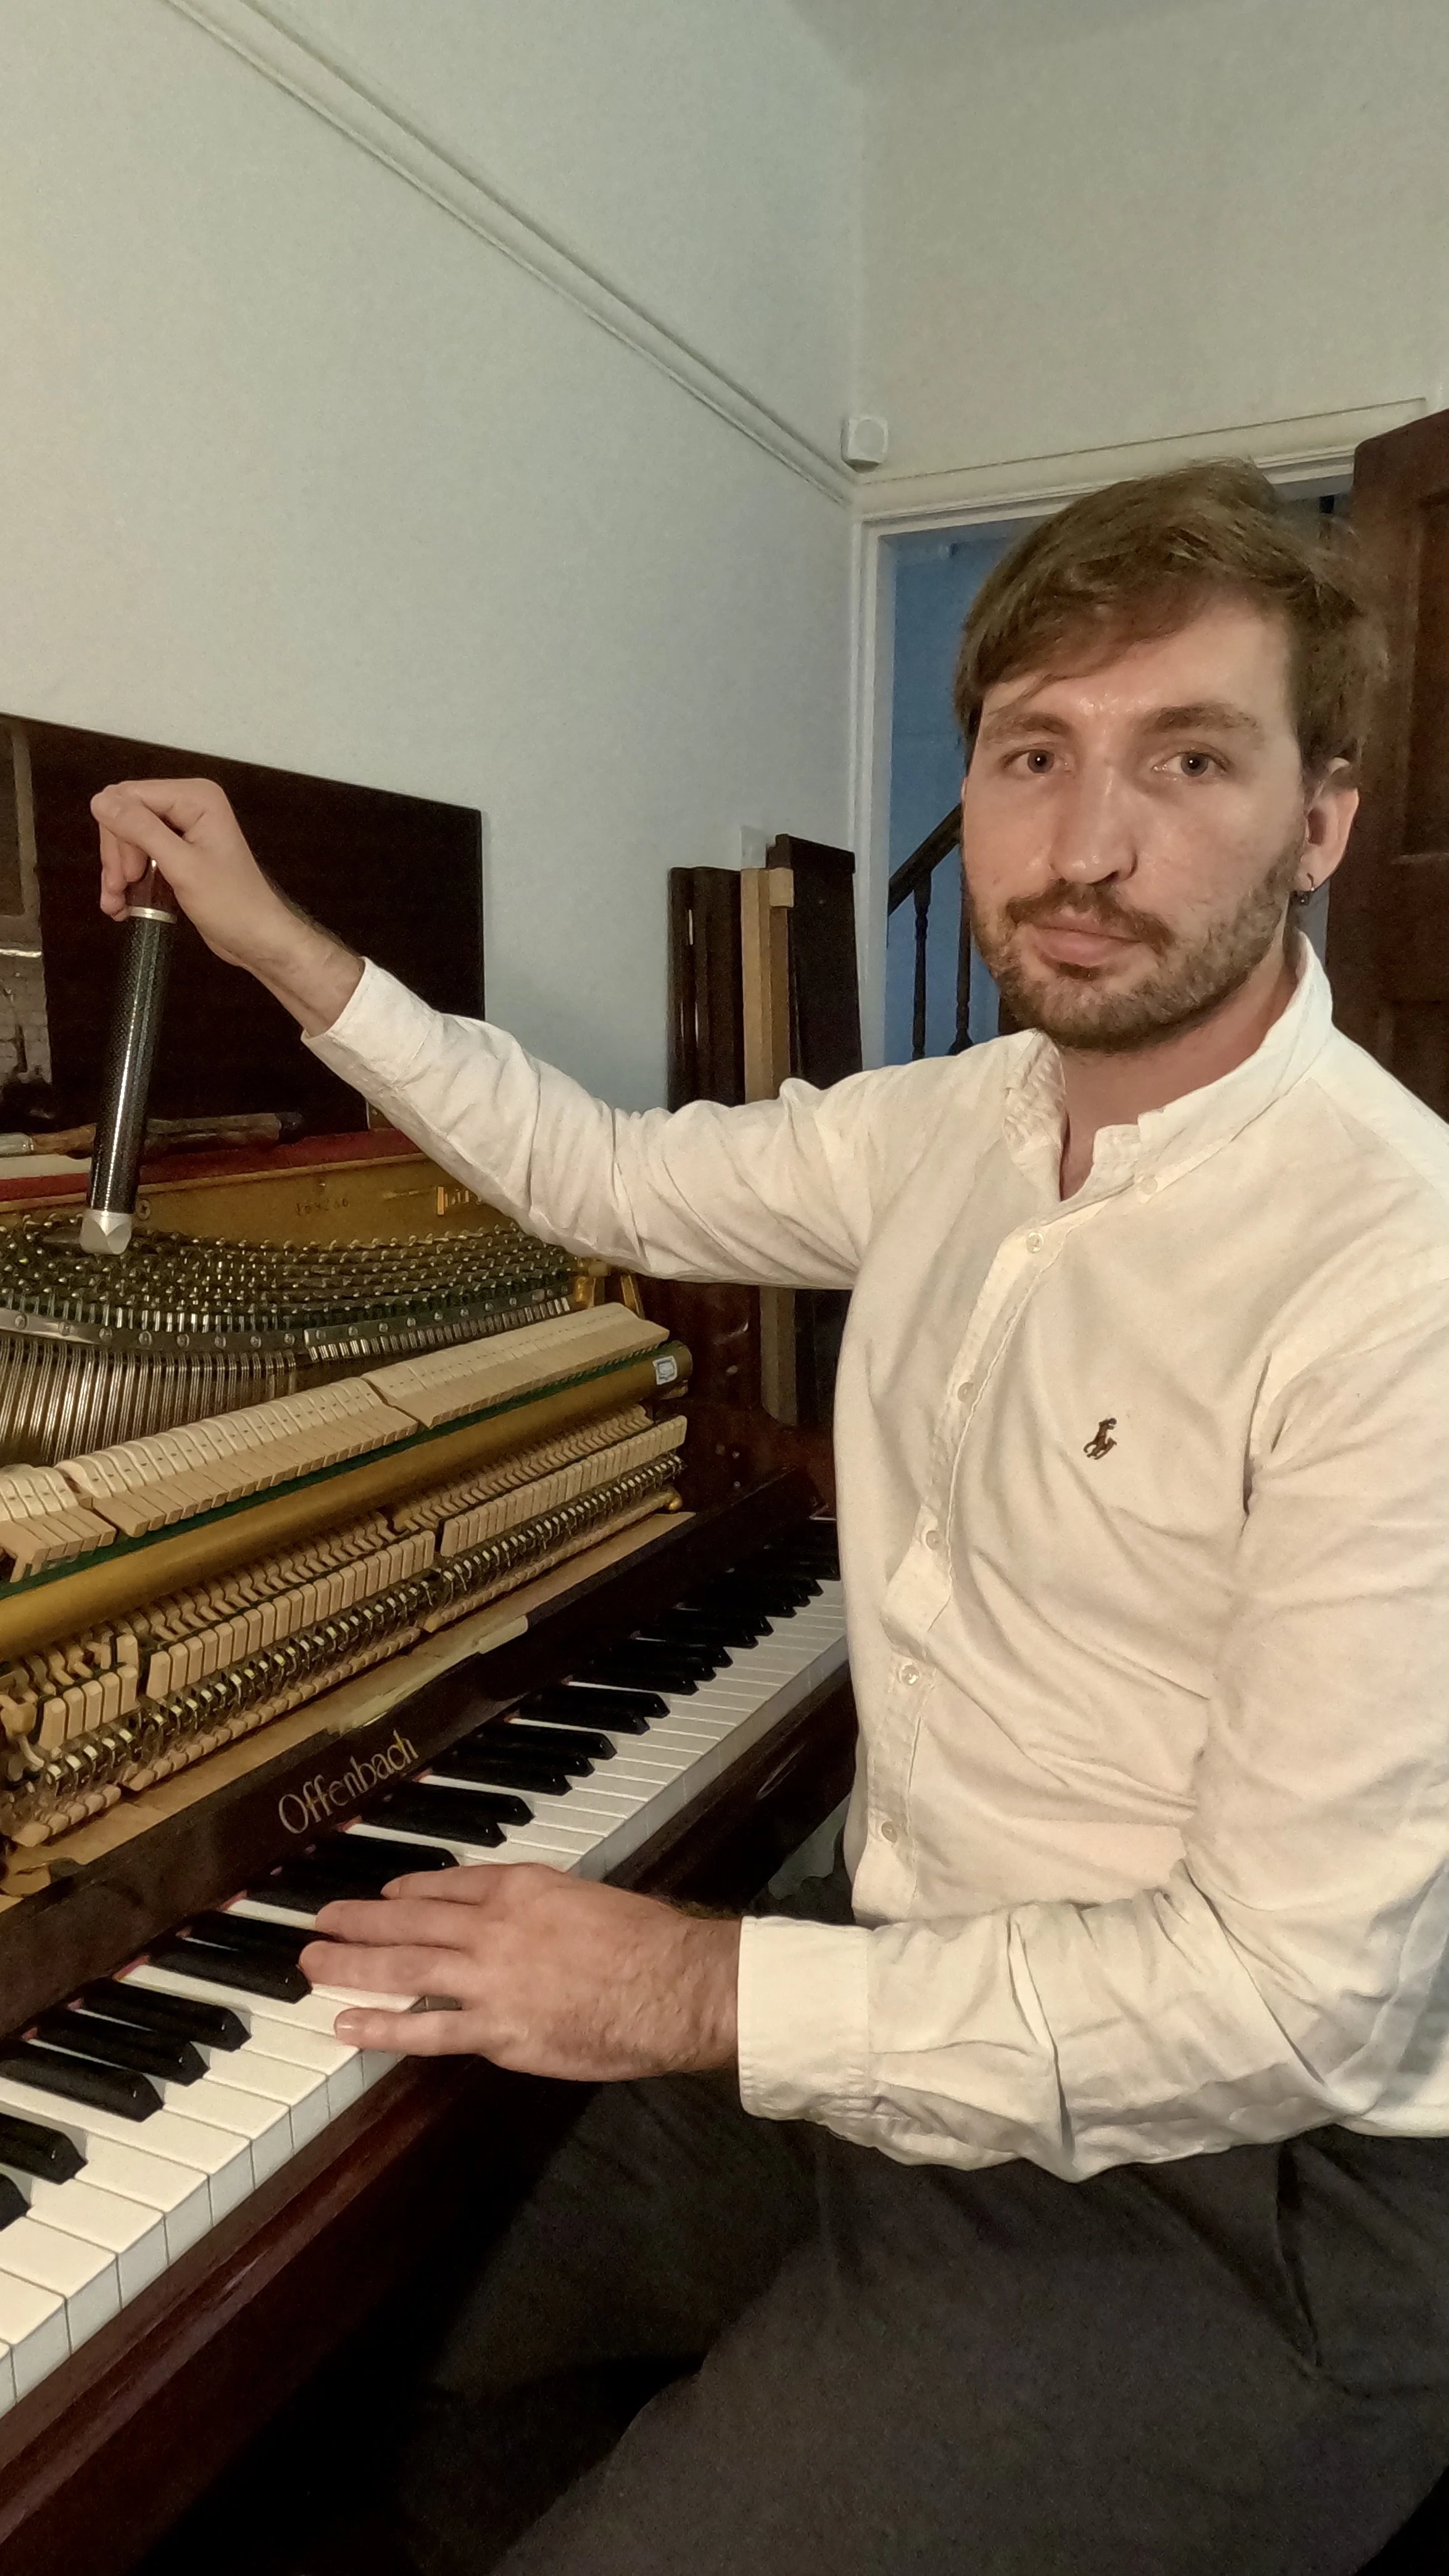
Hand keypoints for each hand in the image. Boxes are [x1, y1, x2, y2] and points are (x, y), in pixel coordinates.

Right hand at [90, 777, 362, 1033]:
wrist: (257, 939)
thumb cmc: (230, 904)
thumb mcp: (182, 866)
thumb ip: (141, 830)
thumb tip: (99, 800)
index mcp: (195, 797)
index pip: (130, 796)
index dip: (117, 833)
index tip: (122, 875)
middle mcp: (188, 804)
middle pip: (126, 817)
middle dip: (118, 857)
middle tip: (117, 892)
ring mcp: (183, 828)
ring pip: (128, 839)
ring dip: (118, 873)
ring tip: (116, 906)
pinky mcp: (178, 852)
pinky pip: (140, 855)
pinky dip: (129, 880)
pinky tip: (123, 906)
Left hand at [300, 1862, 740, 2080]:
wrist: (672, 1984)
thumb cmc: (646, 1941)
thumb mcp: (587, 1899)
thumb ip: (544, 1908)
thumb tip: (523, 1919)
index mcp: (518, 1888)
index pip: (446, 1886)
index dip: (406, 1892)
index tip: (382, 1897)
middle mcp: (491, 1926)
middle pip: (408, 1921)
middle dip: (357, 1922)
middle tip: (319, 1922)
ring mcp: (488, 1979)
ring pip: (402, 1968)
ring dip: (349, 1964)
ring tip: (311, 1963)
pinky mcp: (496, 2030)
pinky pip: (425, 2030)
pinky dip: (380, 2027)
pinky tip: (344, 2025)